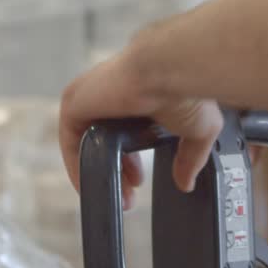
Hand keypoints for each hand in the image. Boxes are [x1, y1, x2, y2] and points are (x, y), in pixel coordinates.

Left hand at [60, 54, 222, 209]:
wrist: (170, 72)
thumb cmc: (186, 89)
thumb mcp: (198, 129)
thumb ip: (190, 157)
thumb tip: (187, 182)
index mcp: (136, 92)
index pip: (124, 130)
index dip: (130, 159)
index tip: (137, 180)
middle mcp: (110, 92)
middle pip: (104, 138)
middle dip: (117, 169)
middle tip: (129, 193)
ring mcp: (90, 95)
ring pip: (87, 140)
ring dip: (99, 169)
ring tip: (119, 195)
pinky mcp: (74, 102)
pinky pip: (70, 140)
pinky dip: (78, 164)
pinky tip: (93, 183)